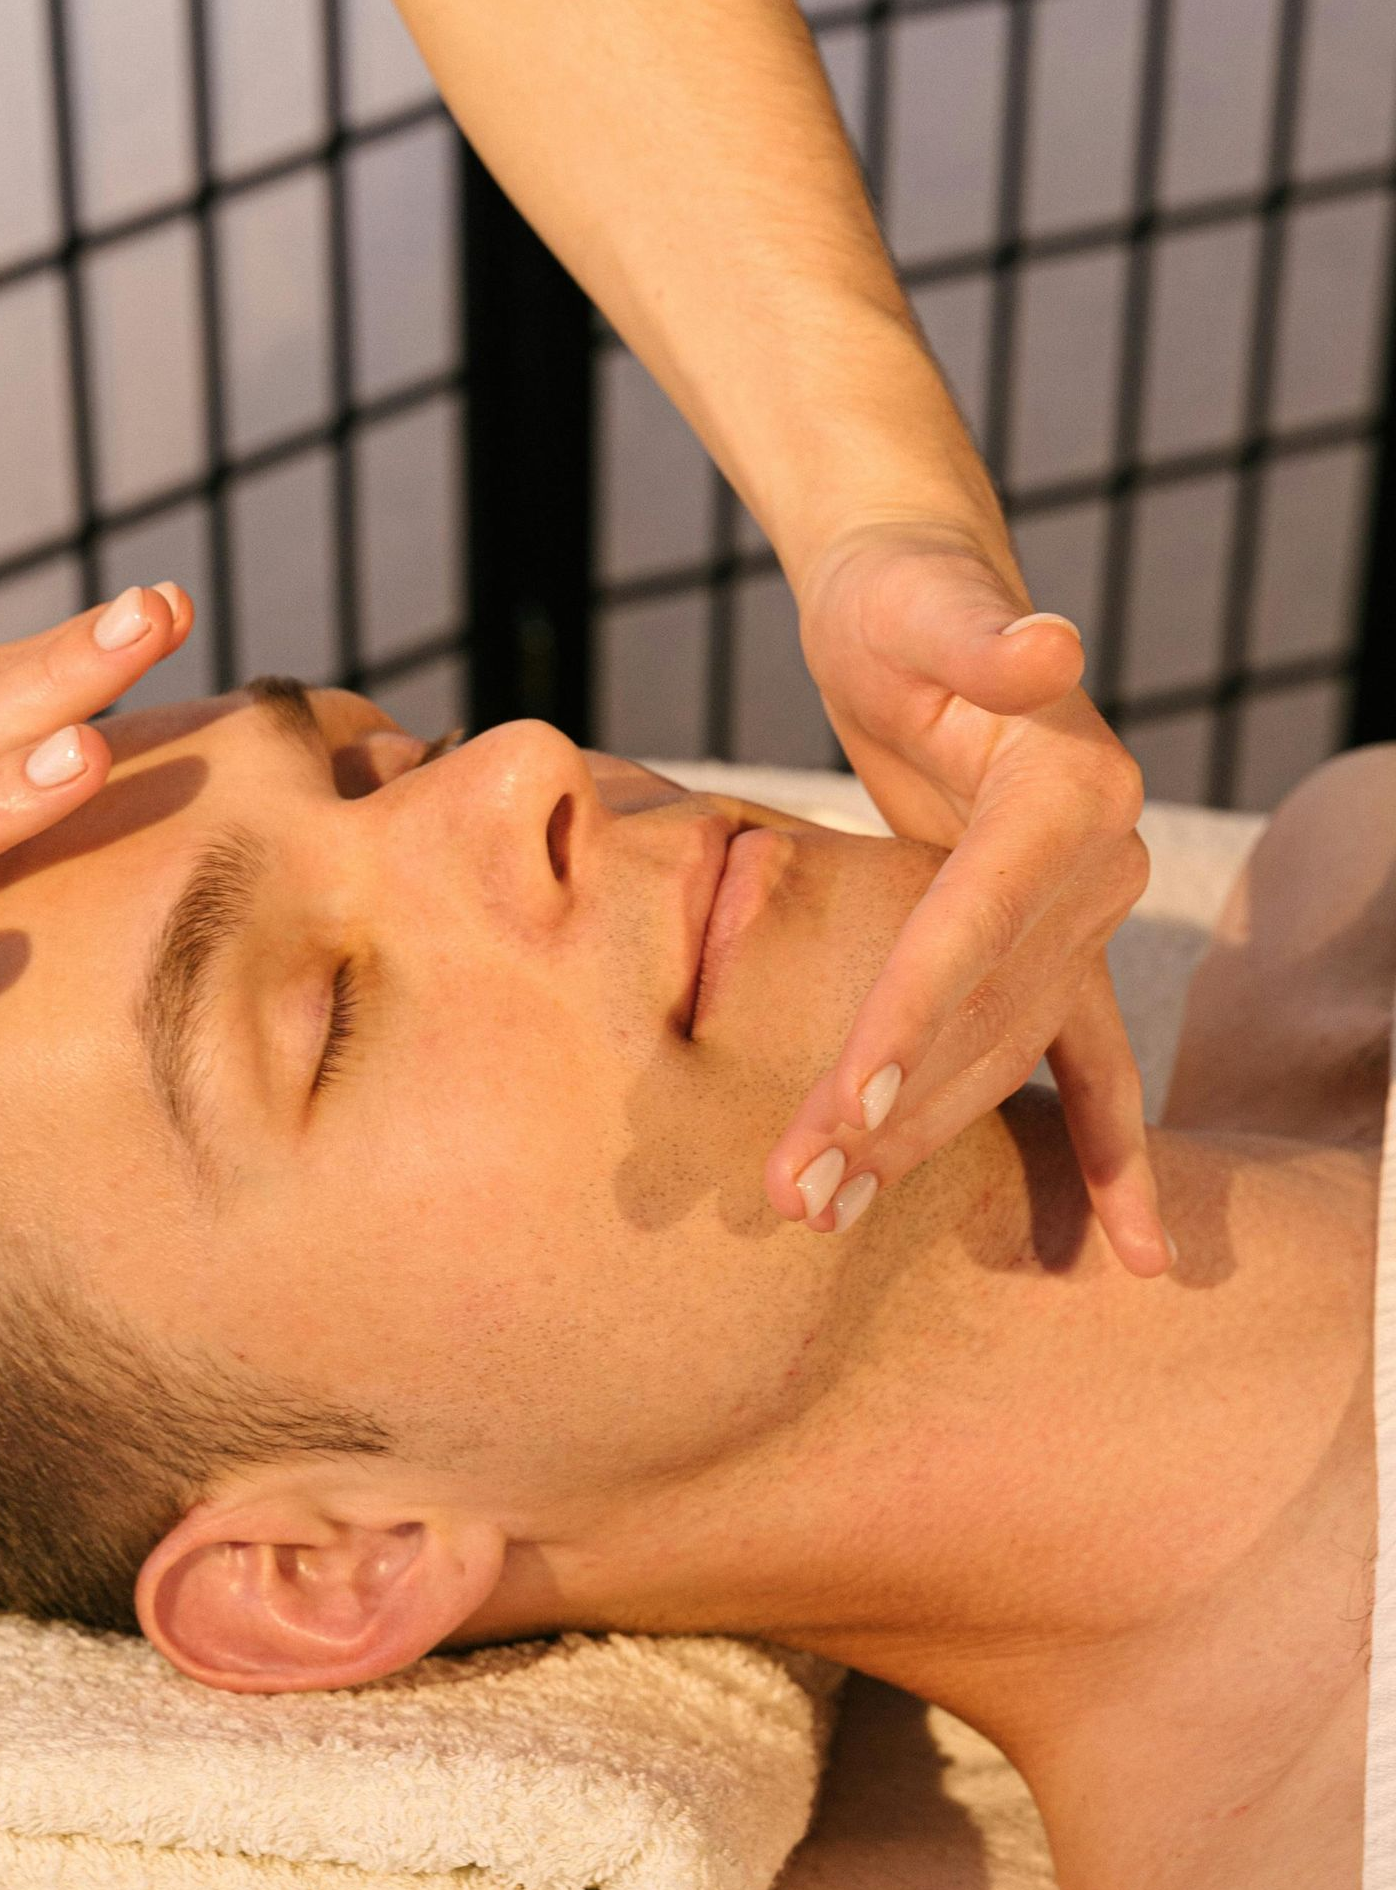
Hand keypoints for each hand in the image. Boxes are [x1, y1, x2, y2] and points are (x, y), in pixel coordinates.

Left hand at [767, 521, 1168, 1276]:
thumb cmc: (896, 603)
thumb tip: (1050, 644)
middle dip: (889, 1111)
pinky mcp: (1052, 946)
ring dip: (923, 1143)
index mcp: (1067, 792)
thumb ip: (975, 634)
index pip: (971, 927)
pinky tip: (1124, 1254)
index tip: (842, 1106)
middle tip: (797, 1201)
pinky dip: (1103, 1154)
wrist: (918, 608)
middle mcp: (1098, 865)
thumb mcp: (912, 606)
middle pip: (982, 1014)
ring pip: (1005, 1057)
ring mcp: (1086, 917)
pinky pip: (1087, 1064)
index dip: (907, 1017)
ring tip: (825, 1218)